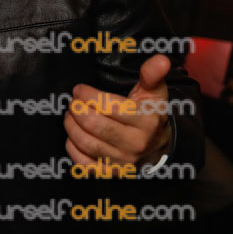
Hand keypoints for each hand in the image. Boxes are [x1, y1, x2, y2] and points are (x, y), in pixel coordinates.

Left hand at [65, 54, 172, 168]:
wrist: (157, 148)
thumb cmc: (149, 115)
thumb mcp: (153, 93)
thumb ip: (152, 75)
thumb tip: (161, 59)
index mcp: (146, 121)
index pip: (107, 106)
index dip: (86, 95)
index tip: (79, 89)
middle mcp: (136, 144)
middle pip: (93, 124)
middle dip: (76, 109)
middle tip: (73, 102)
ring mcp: (123, 161)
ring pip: (86, 142)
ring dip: (71, 125)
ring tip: (71, 115)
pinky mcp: (110, 174)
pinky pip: (83, 163)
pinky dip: (72, 147)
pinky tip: (74, 135)